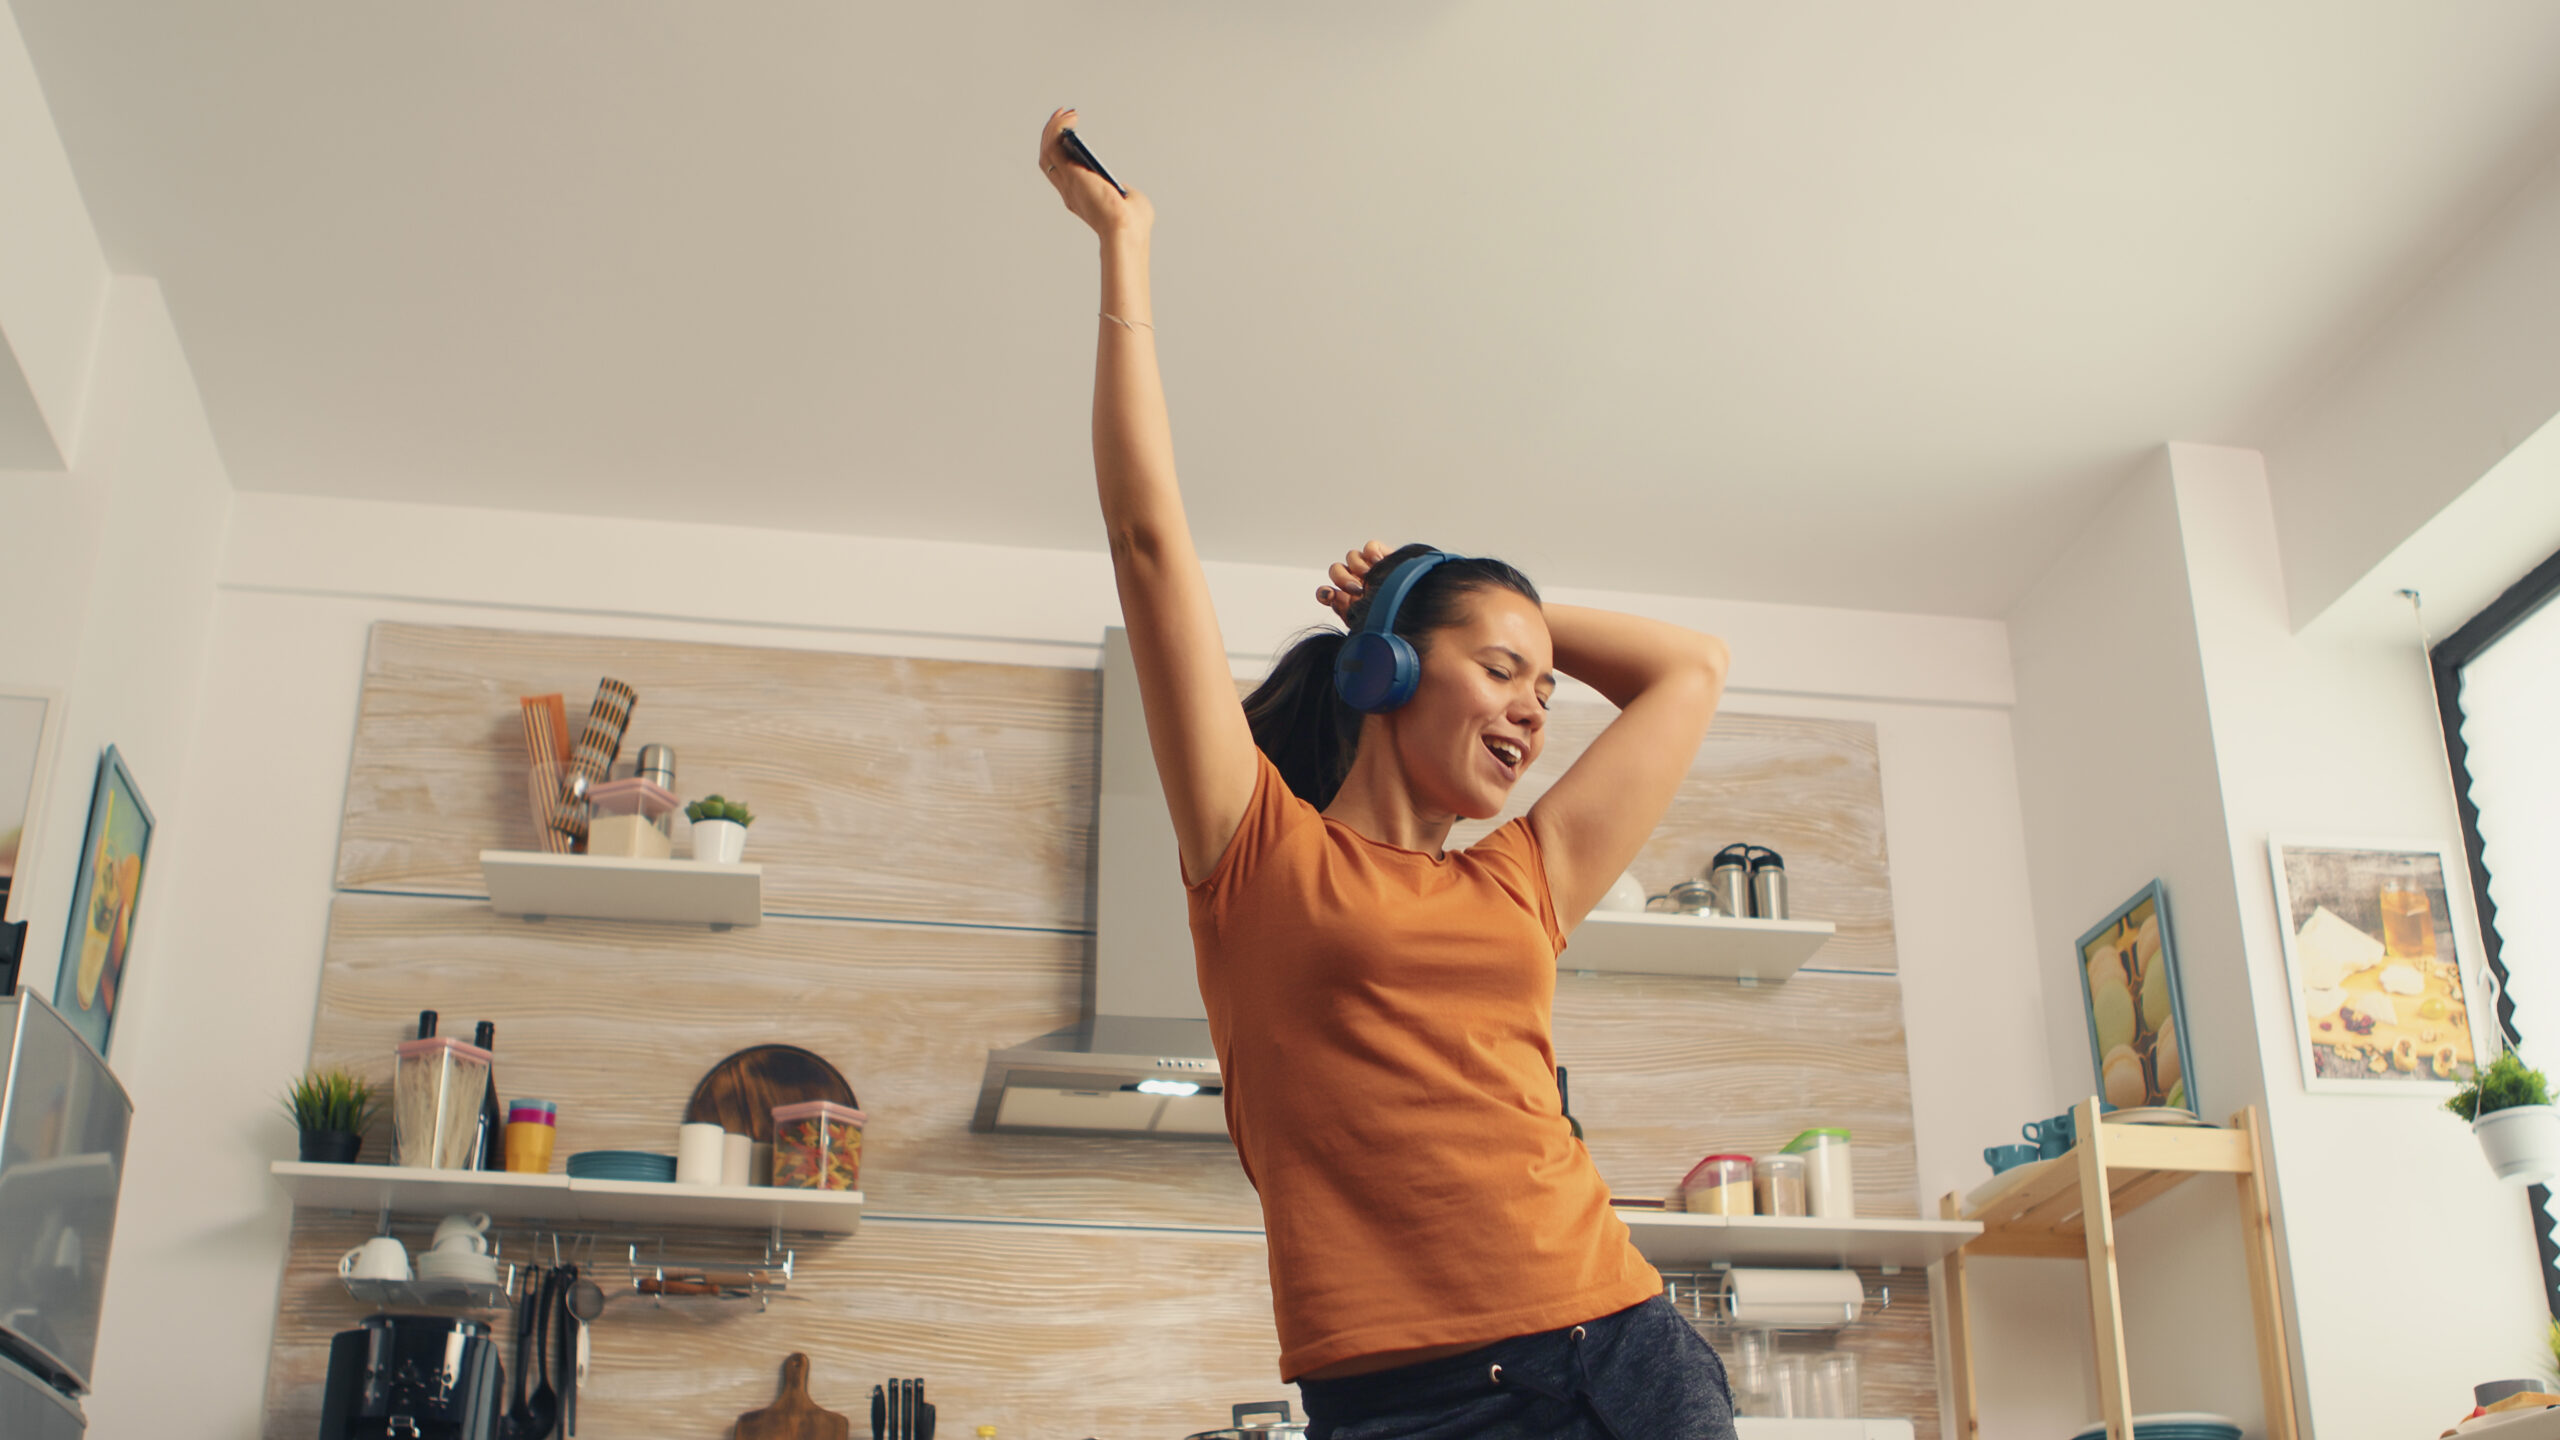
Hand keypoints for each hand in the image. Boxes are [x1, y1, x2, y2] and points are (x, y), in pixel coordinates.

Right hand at [1039, 108, 1152, 239]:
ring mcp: (1068, 184)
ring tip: (1065, 113)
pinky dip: (1057, 129)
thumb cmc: (1132, 223)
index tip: (1070, 136)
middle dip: (1053, 137)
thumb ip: (1120, 193)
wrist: (1127, 230)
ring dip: (1052, 130)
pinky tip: (1069, 118)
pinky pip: (1054, 147)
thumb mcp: (1127, 202)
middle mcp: (1070, 192)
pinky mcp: (1071, 175)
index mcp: (1081, 198)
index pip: (1064, 172)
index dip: (1063, 153)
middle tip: (1063, 117)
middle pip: (1051, 160)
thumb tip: (1121, 188)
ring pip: (1048, 152)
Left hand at [1315, 540, 1394, 621]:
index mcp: (1349, 600)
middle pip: (1337, 571)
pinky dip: (1372, 552)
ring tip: (1369, 577)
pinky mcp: (1384, 555)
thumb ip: (1348, 611)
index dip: (1325, 593)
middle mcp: (1357, 581)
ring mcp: (1369, 566)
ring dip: (1357, 567)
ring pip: (1351, 557)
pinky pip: (1371, 546)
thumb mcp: (1369, 622)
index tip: (1330, 596)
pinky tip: (1380, 562)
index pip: (1328, 593)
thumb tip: (1332, 597)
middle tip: (1356, 590)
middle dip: (1342, 579)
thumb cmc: (1395, 620)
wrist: (1421, 611)